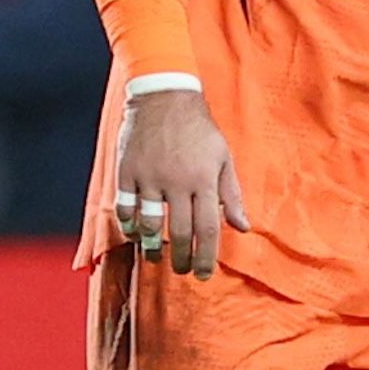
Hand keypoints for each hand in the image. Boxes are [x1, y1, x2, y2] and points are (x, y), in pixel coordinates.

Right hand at [111, 87, 248, 278]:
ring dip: (152, 247)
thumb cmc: (199, 129)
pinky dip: (129, 225)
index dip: (207, 256)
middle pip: (179, 232)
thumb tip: (243, 228)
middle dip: (182, 258)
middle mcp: (176, 181)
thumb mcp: (223, 157)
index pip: (208, 228)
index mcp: (204, 179)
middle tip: (183, 271)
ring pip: (149, 224)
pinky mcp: (127, 170)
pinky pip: (125, 207)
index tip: (205, 274)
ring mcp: (149, 176)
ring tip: (157, 257)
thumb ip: (232, 194)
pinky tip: (135, 234)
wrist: (164, 95)